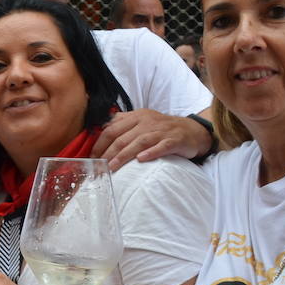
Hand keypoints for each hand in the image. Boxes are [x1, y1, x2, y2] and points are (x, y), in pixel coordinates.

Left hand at [91, 109, 212, 169]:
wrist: (192, 130)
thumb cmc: (162, 128)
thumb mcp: (142, 120)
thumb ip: (123, 122)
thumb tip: (102, 128)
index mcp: (136, 116)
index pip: (112, 129)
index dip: (100, 143)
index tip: (92, 157)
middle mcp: (147, 122)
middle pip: (123, 137)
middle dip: (108, 152)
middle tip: (99, 166)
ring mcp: (161, 131)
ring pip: (139, 142)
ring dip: (124, 155)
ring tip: (112, 167)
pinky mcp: (174, 141)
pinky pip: (161, 146)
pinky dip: (151, 152)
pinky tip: (141, 159)